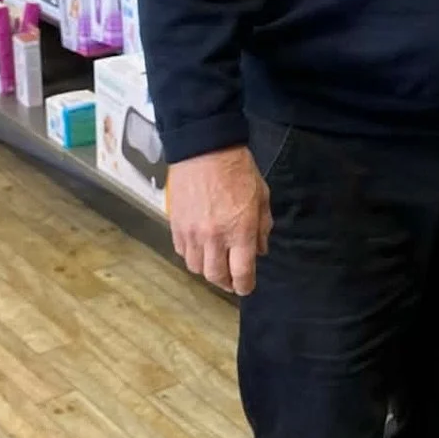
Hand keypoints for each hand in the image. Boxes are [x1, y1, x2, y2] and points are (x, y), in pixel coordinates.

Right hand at [167, 146, 271, 294]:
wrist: (204, 150)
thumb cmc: (239, 171)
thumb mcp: (261, 197)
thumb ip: (262, 227)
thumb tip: (260, 251)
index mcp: (240, 230)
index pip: (241, 272)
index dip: (245, 286)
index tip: (246, 288)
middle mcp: (214, 237)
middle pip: (215, 276)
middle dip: (226, 283)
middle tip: (231, 280)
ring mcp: (191, 233)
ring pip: (196, 267)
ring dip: (208, 270)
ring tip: (216, 264)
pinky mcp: (175, 225)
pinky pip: (182, 252)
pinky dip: (192, 255)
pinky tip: (201, 249)